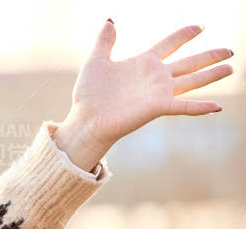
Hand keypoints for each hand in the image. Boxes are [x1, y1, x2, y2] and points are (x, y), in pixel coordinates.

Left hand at [63, 21, 233, 155]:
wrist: (85, 120)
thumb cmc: (88, 94)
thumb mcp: (96, 62)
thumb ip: (104, 41)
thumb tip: (110, 20)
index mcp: (144, 62)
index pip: (170, 43)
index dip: (185, 34)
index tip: (200, 26)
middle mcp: (156, 77)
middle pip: (189, 63)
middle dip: (210, 56)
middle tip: (230, 50)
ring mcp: (159, 92)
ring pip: (193, 80)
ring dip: (212, 75)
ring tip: (230, 68)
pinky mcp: (158, 107)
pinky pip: (184, 106)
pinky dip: (200, 107)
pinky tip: (217, 107)